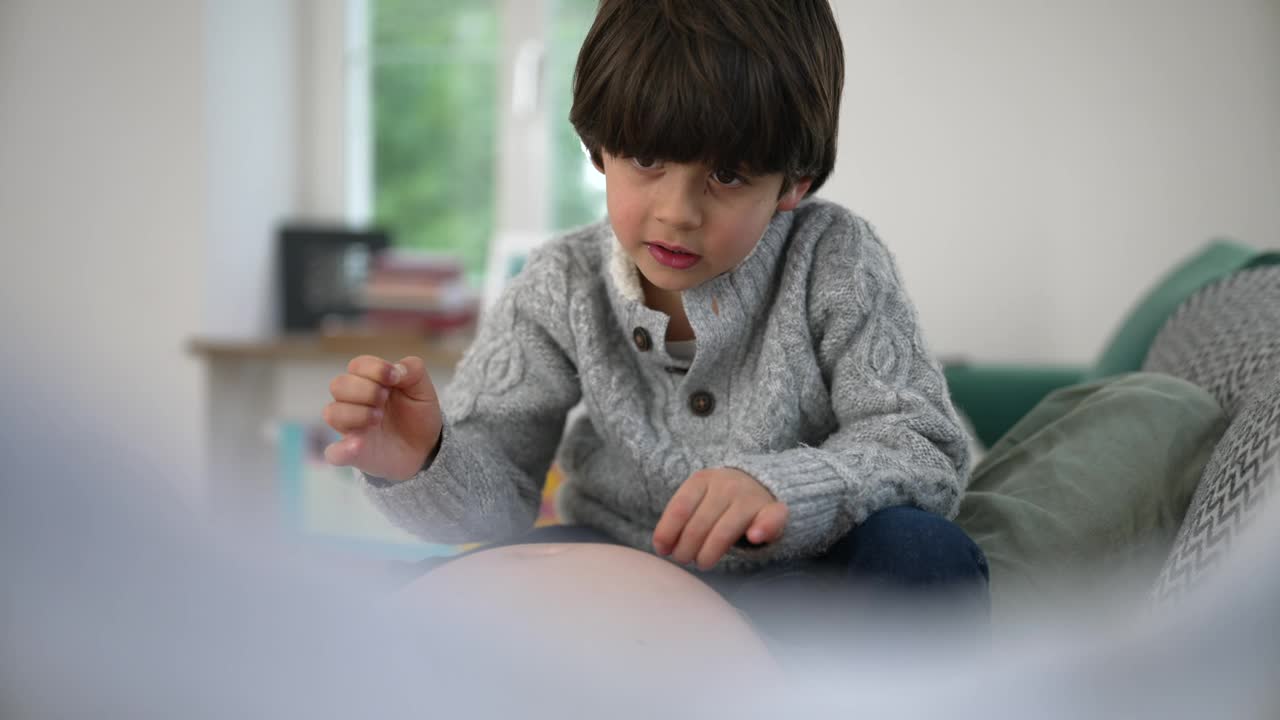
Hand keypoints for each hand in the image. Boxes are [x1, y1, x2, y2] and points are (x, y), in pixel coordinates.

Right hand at [322, 355, 442, 481]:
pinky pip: (334, 453)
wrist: (425, 447)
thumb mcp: (422, 387)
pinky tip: (358, 444)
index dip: (374, 368)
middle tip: (384, 398)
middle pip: (338, 385)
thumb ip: (413, 369)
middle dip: (364, 389)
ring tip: (378, 418)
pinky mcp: (354, 454)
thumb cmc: (417, 413)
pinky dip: (341, 449)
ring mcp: (351, 428)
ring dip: (356, 412)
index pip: (357, 365)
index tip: (395, 378)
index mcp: (369, 382)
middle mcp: (354, 402)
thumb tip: (396, 369)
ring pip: (332, 413)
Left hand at [652, 468, 788, 569]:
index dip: (668, 532)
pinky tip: (753, 537)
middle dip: (686, 548)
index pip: (680, 508)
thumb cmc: (718, 501)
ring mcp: (750, 497)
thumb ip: (680, 519)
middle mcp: (727, 485)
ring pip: (725, 531)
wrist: (757, 483)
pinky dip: (763, 528)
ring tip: (702, 563)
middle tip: (684, 559)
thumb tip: (661, 547)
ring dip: (709, 552)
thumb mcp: (696, 500)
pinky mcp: (774, 510)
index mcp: (702, 479)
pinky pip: (770, 519)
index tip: (663, 550)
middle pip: (699, 524)